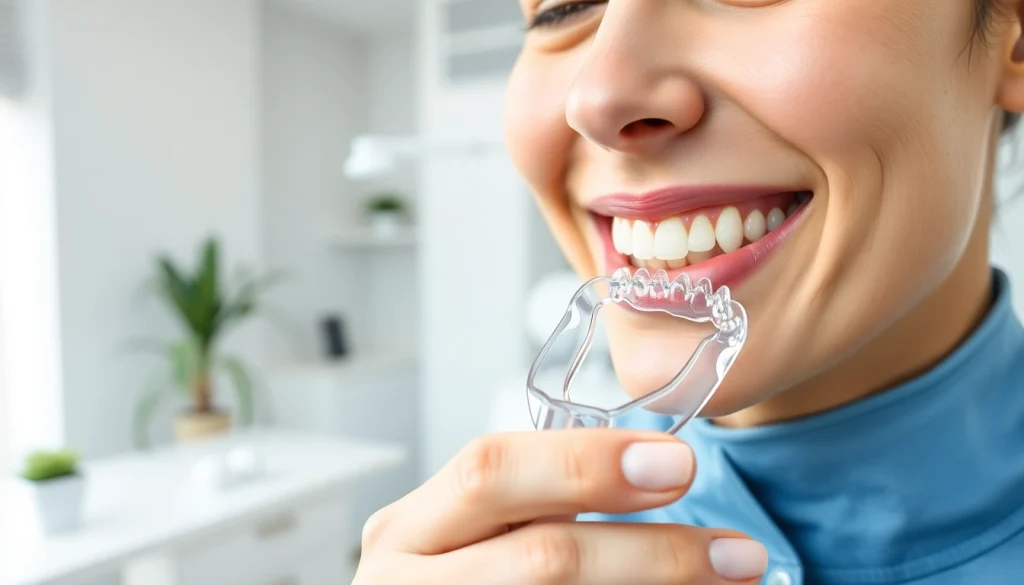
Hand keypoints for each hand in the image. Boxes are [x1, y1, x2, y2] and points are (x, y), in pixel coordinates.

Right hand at [353, 429, 768, 583]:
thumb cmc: (456, 582)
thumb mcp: (465, 540)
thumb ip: (527, 510)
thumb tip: (651, 474)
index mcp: (408, 531)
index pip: (491, 470)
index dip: (585, 463)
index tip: (674, 460)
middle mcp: (407, 584)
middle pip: (538, 555)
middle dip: (646, 550)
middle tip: (733, 548)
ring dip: (658, 584)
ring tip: (731, 579)